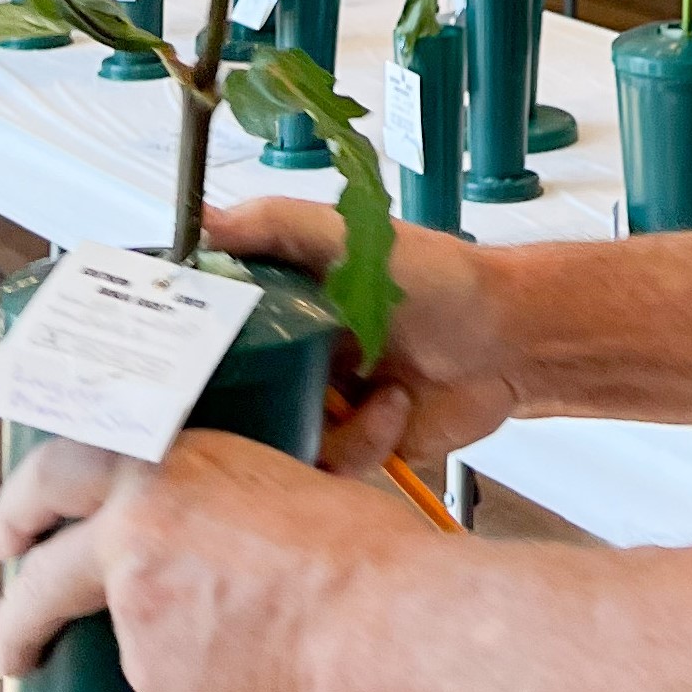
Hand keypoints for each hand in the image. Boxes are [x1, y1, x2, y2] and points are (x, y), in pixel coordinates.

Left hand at [0, 430, 417, 691]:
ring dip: (150, 654)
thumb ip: (213, 508)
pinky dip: (193, 690)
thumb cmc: (359, 551)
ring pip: (121, 643)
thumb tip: (205, 544)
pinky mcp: (154, 684)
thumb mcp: (274, 485)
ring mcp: (134, 617)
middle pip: (39, 578)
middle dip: (18, 614)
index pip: (56, 473)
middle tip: (16, 636)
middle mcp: (132, 535)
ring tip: (230, 656)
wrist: (382, 621)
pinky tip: (249, 679)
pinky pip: (163, 690)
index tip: (14, 531)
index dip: (25, 504)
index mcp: (162, 469)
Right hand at [204, 195, 526, 476]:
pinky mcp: (351, 447)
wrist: (509, 341)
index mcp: (280, 307)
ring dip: (327, 424)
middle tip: (269, 399)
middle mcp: (290, 360)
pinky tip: (396, 406)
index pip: (212, 335)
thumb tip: (205, 222)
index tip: (182, 364)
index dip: (191, 354)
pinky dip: (362, 441)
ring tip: (376, 389)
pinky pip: (325, 468)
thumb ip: (279, 225)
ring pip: (274, 444)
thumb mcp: (356, 237)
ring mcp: (319, 407)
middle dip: (241, 414)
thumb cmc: (442, 280)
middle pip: (229, 402)